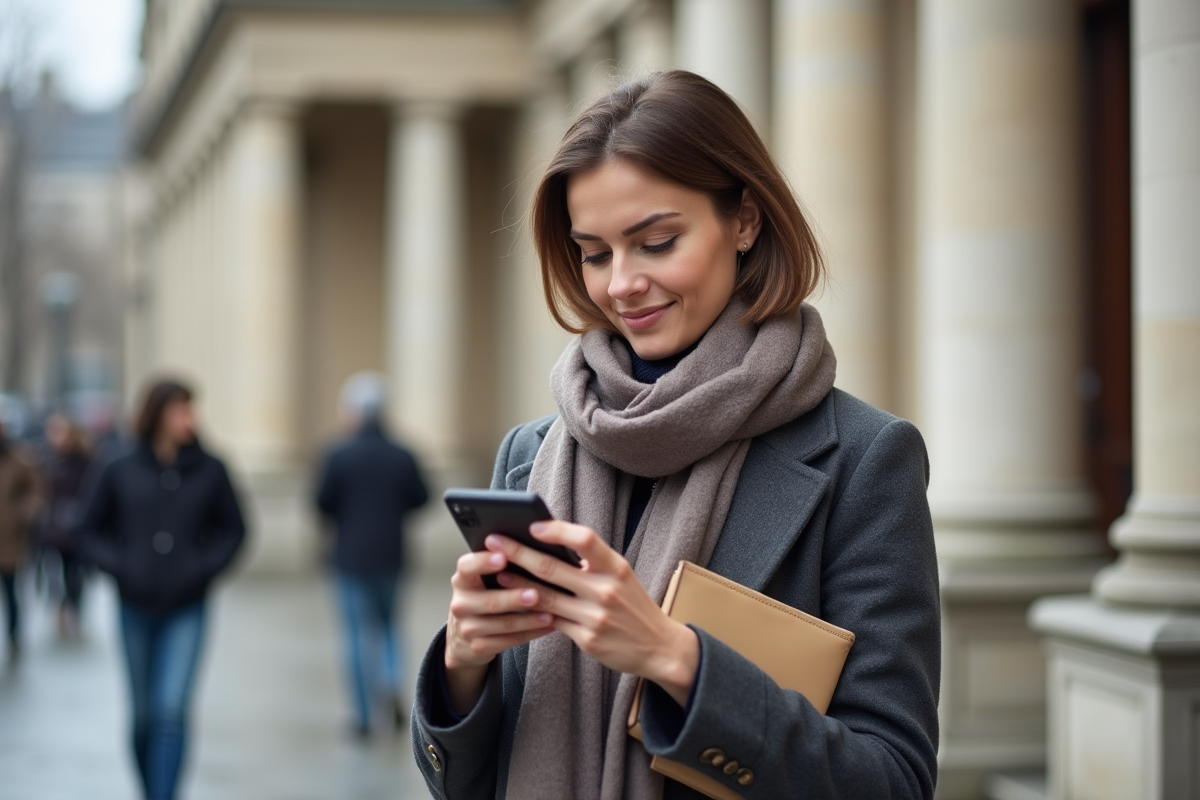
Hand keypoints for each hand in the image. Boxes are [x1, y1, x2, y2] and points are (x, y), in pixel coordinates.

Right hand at [443, 549, 554, 712]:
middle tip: (536, 594)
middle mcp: (460, 604)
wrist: (463, 636)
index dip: (483, 562)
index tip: (503, 557)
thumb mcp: (482, 580)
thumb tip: (532, 547)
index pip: (467, 567)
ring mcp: (468, 628)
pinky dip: (531, 633)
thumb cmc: (483, 596)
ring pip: (502, 624)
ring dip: (529, 620)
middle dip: (514, 598)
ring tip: (551, 613)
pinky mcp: (479, 647)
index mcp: (462, 580)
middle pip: (489, 601)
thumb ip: (499, 565)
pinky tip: (547, 627)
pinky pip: (509, 641)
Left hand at [487, 522, 699, 705]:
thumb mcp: (621, 576)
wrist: (659, 647)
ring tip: (496, 573)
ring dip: (516, 584)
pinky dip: (532, 611)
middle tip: (493, 542)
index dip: (556, 531)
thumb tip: (551, 544)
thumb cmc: (634, 605)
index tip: (531, 525)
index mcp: (615, 566)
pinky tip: (515, 604)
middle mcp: (606, 589)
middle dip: (518, 553)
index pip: (584, 539)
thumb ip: (592, 563)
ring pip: (545, 597)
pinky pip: (552, 622)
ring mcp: (595, 616)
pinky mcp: (587, 640)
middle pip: (552, 568)